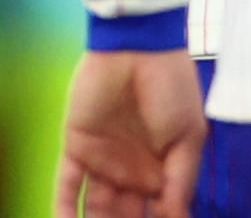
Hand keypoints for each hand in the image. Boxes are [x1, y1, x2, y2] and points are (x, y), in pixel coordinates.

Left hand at [54, 51, 204, 217]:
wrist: (139, 48)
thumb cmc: (171, 88)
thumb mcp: (188, 138)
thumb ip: (179, 184)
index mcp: (161, 173)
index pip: (157, 216)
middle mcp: (132, 173)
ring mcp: (103, 161)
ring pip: (95, 209)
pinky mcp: (77, 146)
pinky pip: (66, 184)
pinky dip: (62, 208)